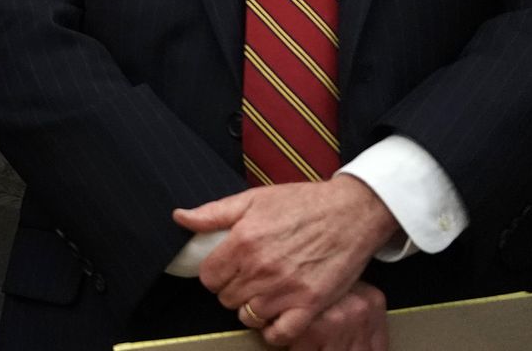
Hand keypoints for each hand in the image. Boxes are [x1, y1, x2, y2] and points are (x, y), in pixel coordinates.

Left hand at [174, 176, 396, 343]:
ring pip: (248, 316)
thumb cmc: (303, 203)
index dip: (215, 274)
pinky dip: (274, 330)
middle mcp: (261, 268)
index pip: (208, 277)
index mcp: (243, 241)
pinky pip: (281, 333)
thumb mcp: (253, 199)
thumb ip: (213, 213)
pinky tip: (277, 316)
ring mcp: (286, 289)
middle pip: (226, 298)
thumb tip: (180, 217)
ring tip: (262, 295)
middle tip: (247, 279)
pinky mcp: (311, 304)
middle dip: (232, 290)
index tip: (226, 270)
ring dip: (251, 309)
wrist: (351, 212)